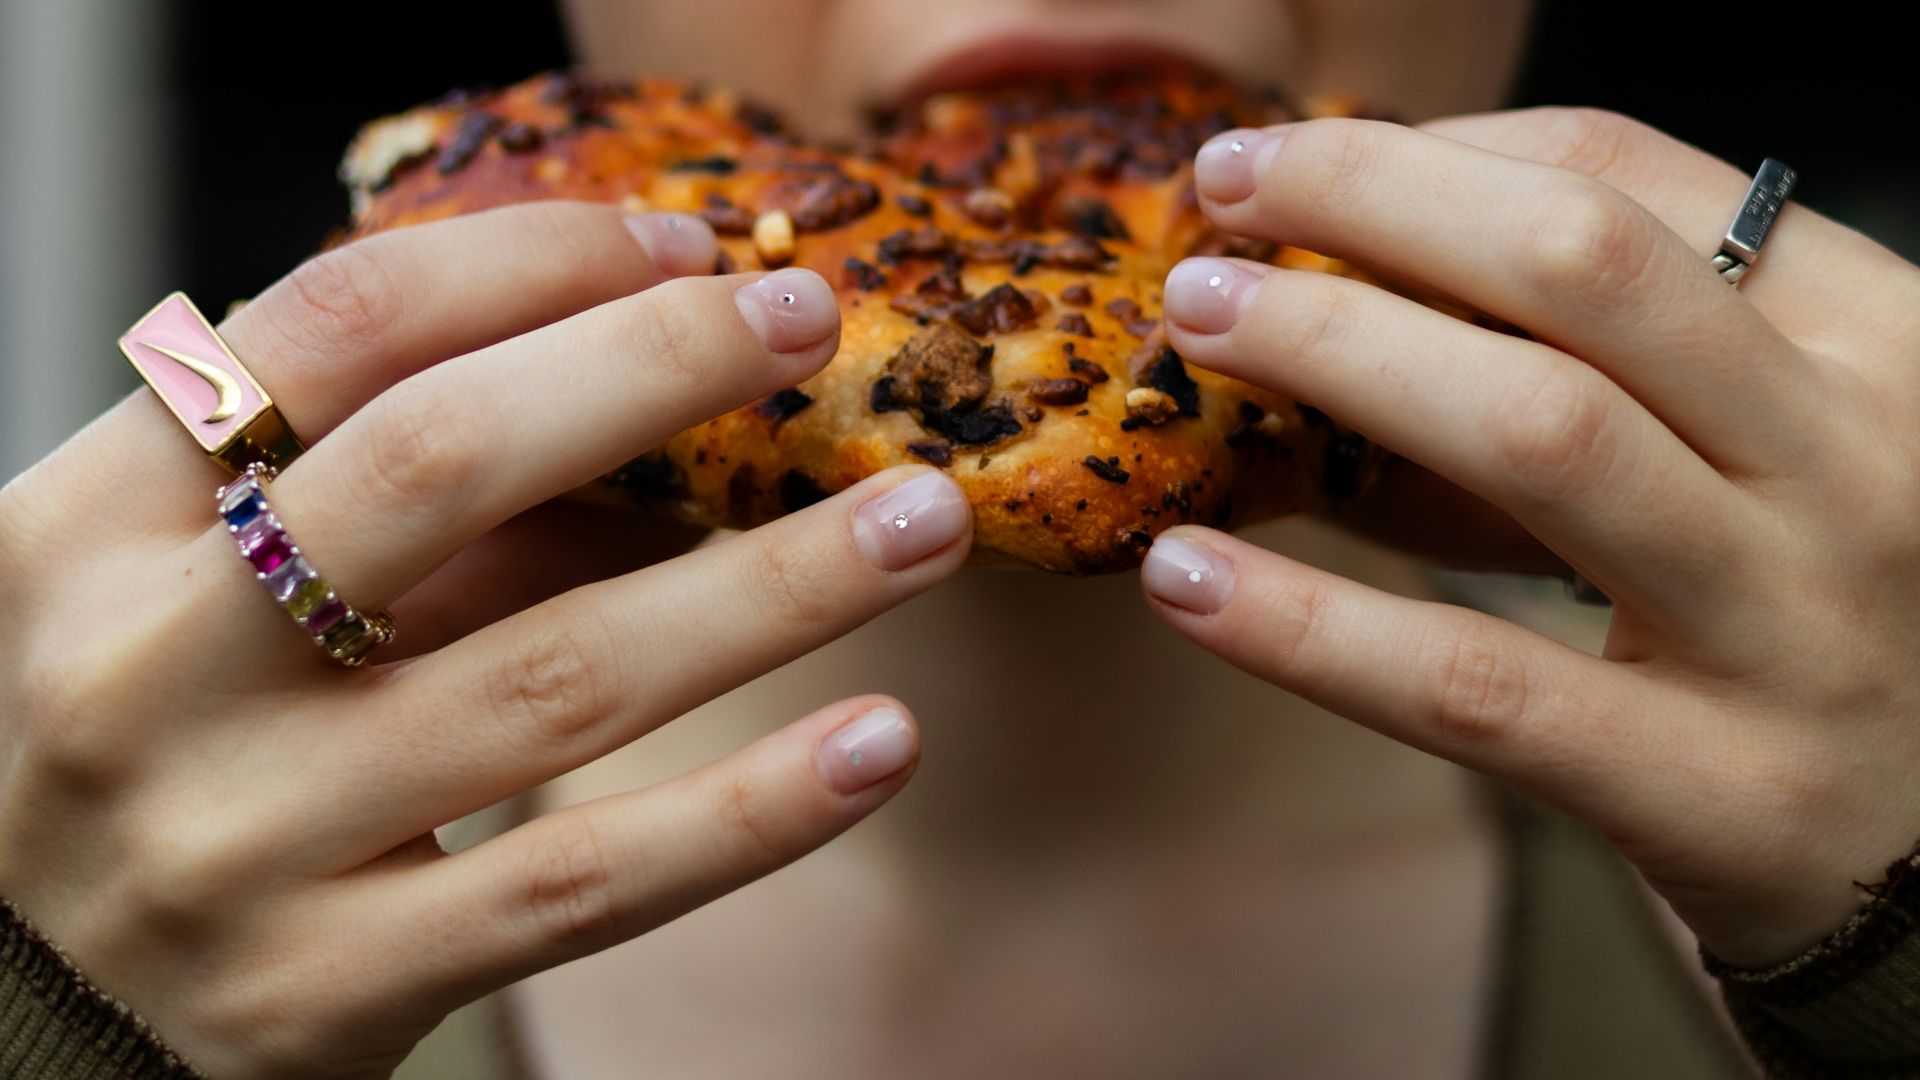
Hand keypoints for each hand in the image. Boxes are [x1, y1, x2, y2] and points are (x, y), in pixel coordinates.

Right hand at [0, 202, 971, 1076]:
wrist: (21, 1004)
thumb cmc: (156, 737)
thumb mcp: (211, 585)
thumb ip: (403, 504)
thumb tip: (665, 428)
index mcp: (83, 525)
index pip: (331, 330)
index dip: (533, 263)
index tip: (686, 249)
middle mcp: (140, 673)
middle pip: (438, 466)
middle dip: (650, 371)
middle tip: (805, 326)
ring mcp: (230, 844)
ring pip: (551, 680)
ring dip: (768, 591)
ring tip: (920, 522)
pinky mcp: (324, 990)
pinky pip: (578, 885)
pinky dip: (746, 811)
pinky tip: (876, 741)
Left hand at [1147, 108, 1919, 965]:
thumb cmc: (1809, 618)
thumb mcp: (1748, 458)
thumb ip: (1593, 372)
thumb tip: (1335, 287)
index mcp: (1868, 343)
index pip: (1633, 182)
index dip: (1436, 152)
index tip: (1289, 158)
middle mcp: (1852, 460)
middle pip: (1584, 269)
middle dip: (1376, 204)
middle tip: (1219, 202)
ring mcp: (1794, 625)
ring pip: (1540, 437)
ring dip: (1339, 355)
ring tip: (1196, 331)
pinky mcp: (1718, 788)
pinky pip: (1478, 683)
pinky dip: (1311, 626)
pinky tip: (1185, 579)